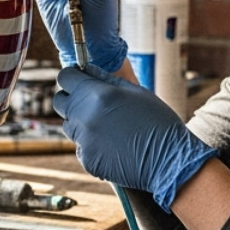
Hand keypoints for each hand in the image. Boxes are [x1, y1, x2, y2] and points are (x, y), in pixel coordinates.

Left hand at [53, 66, 216, 208]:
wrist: (169, 161)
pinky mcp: (86, 160)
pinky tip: (113, 146)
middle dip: (72, 99)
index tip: (80, 80)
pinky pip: (81, 147)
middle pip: (60, 102)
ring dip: (82, 123)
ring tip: (109, 127)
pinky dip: (92, 145)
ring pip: (70, 126)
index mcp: (97, 95)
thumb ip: (106, 79)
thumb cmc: (157, 121)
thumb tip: (86, 69)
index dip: (72, 77)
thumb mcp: (135, 92)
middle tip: (92, 103)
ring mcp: (83, 140)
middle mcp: (85, 117)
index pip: (65, 78)